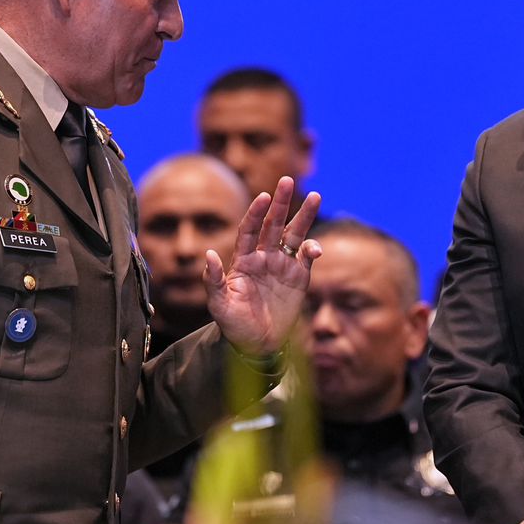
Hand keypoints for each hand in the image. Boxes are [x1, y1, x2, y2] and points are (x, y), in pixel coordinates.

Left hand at [205, 176, 321, 354]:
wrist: (256, 344)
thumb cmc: (233, 324)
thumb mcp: (219, 304)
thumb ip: (213, 280)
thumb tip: (208, 254)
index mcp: (243, 260)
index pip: (250, 230)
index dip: (256, 213)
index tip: (262, 197)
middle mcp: (264, 257)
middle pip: (273, 224)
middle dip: (280, 203)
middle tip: (286, 180)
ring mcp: (282, 265)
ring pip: (294, 234)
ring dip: (304, 216)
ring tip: (315, 196)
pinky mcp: (299, 277)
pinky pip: (306, 257)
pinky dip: (313, 250)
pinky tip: (315, 248)